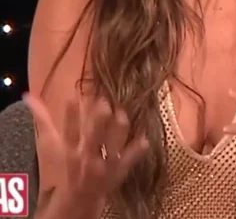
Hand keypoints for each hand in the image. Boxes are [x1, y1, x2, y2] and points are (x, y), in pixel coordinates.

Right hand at [25, 93, 148, 207]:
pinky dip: (137, 151)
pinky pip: (129, 161)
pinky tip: (145, 139)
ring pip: (112, 147)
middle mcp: (86, 158)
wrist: (80, 199)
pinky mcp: (118, 172)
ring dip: (118, 130)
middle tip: (104, 103)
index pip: (68, 132)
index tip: (72, 97)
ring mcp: (104, 166)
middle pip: (92, 138)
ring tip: (123, 113)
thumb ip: (44, 121)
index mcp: (70, 150)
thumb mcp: (54, 146)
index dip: (70, 116)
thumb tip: (29, 96)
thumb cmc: (68, 165)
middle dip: (98, 121)